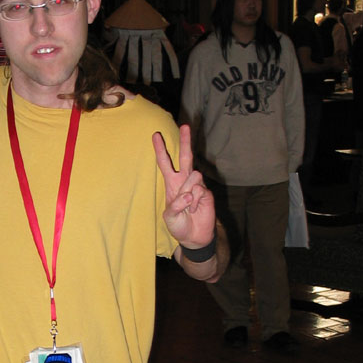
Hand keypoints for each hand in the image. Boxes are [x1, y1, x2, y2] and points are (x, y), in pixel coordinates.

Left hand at [154, 124, 215, 247]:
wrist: (194, 236)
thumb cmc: (179, 225)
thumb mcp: (170, 217)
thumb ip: (176, 204)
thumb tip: (189, 193)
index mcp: (172, 184)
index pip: (165, 163)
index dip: (160, 150)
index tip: (156, 135)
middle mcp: (184, 181)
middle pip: (186, 156)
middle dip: (185, 141)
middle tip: (185, 125)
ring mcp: (197, 186)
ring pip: (193, 175)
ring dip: (188, 191)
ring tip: (188, 206)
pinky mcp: (207, 193)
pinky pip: (199, 190)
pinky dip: (196, 201)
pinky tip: (196, 209)